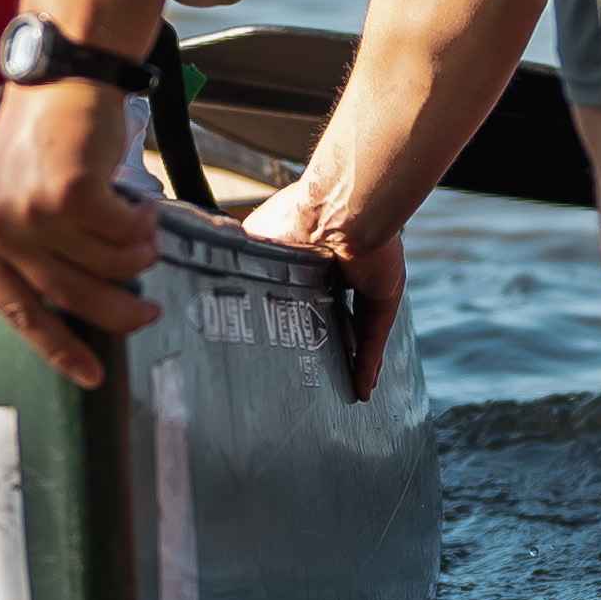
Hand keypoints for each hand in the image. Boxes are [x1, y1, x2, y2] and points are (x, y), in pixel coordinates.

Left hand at [0, 79, 159, 388]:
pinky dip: (143, 222)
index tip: (91, 375)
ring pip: (106, 265)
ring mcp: (30, 212)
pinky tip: (144, 206)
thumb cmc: (31, 137)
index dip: (58, 348)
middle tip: (148, 314)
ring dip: (137, 254)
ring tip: (146, 236)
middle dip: (118, 312)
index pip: (16, 311)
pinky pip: (124, 234)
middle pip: (70, 297)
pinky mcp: (69, 194)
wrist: (60, 81)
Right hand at [236, 170, 408, 396]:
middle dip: (327, 343)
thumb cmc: (299, 216)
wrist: (340, 210)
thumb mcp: (257, 237)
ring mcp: (365, 284)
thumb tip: (217, 275)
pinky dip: (368, 365)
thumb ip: (244, 258)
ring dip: (353, 360)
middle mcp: (341, 271)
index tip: (284, 340)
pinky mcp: (383, 297)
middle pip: (335, 315)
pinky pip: (375, 339)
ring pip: (358, 331)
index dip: (296, 317)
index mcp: (312, 255)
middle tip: (314, 372)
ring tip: (344, 389)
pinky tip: (363, 390)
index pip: (306, 293)